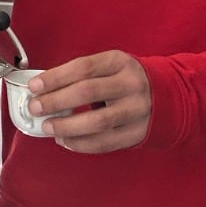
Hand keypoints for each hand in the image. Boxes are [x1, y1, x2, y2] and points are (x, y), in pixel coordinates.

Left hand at [27, 51, 151, 153]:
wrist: (170, 96)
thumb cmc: (127, 80)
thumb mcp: (110, 66)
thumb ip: (82, 76)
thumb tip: (44, 90)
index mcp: (119, 62)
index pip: (83, 67)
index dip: (55, 77)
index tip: (35, 87)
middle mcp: (131, 84)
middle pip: (87, 92)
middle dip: (56, 101)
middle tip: (35, 108)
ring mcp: (137, 110)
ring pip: (97, 122)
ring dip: (67, 126)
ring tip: (48, 127)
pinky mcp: (138, 132)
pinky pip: (106, 142)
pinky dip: (81, 144)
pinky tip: (66, 141)